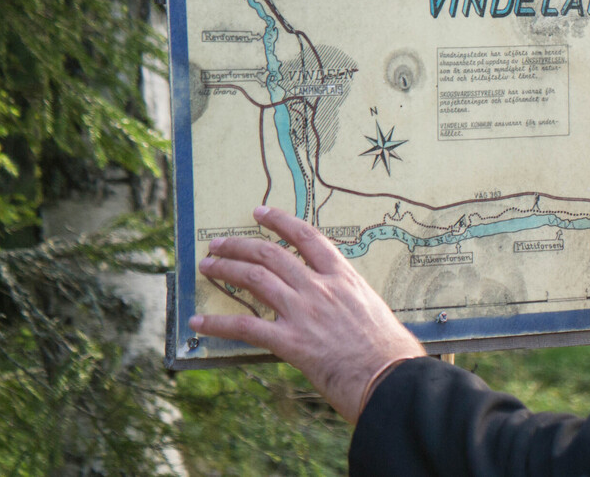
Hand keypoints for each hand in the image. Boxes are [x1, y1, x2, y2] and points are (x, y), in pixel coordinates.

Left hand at [190, 205, 425, 422]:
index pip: (307, 238)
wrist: (389, 376)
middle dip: (240, 245)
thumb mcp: (373, 308)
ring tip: (207, 266)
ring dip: (226, 270)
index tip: (260, 213)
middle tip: (219, 243)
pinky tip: (198, 323)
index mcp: (344, 277)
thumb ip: (350, 299)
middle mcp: (320, 288)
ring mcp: (303, 312)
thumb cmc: (391, 349)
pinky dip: (218, 324)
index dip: (280, 222)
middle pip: (271, 254)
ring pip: (255, 279)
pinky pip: (245, 327)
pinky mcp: (290, 342)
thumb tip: (340, 302)